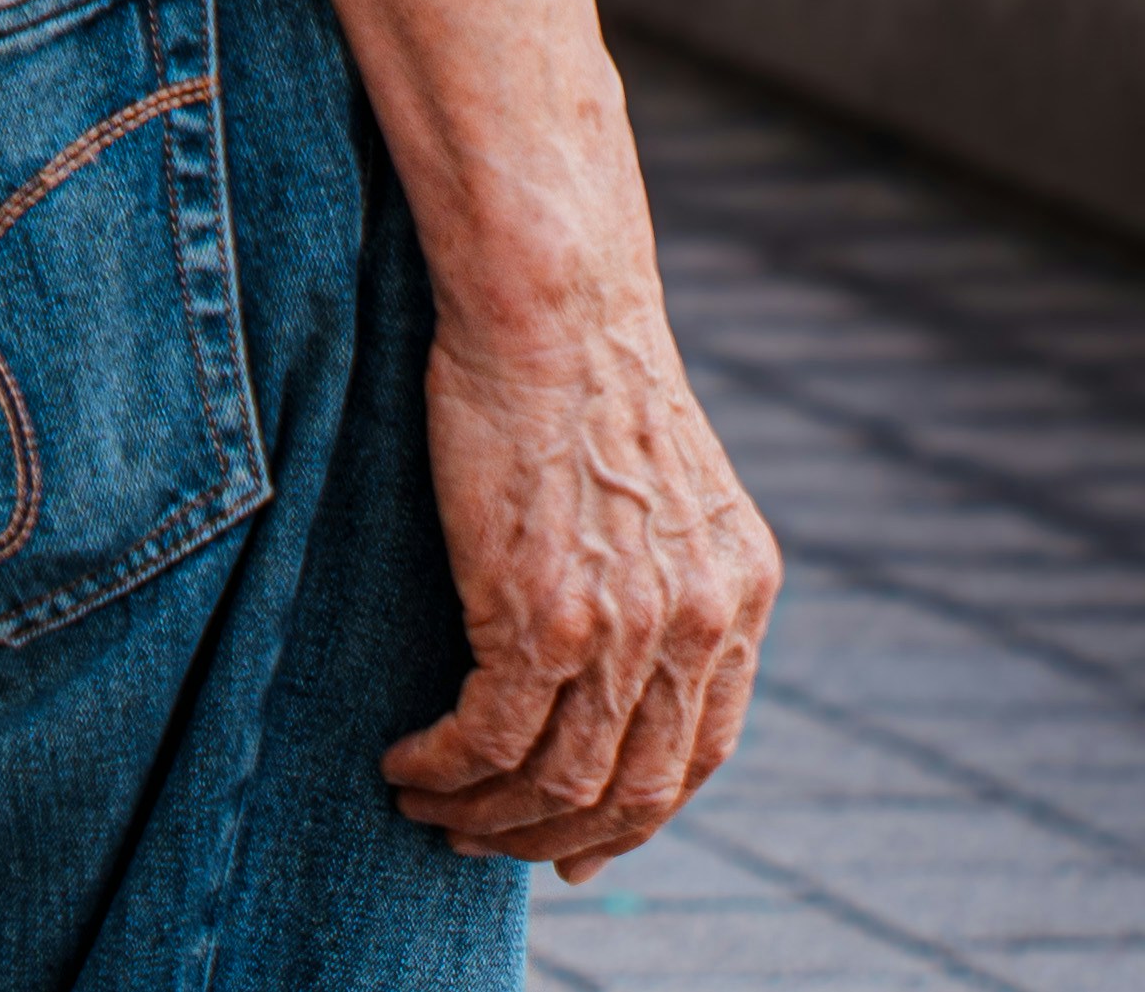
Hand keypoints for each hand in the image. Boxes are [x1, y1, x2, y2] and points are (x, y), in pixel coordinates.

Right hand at [382, 268, 778, 879]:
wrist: (552, 296)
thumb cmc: (583, 365)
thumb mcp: (669, 485)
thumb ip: (667, 577)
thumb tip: (623, 655)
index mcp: (738, 594)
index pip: (700, 754)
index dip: (637, 817)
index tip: (579, 848)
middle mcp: (695, 625)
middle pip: (633, 791)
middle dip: (556, 838)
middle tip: (490, 845)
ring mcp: (623, 628)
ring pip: (557, 781)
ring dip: (487, 817)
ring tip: (430, 807)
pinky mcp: (542, 614)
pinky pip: (489, 738)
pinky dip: (444, 768)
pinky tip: (407, 762)